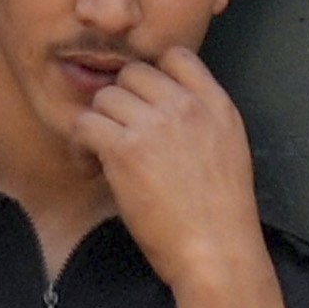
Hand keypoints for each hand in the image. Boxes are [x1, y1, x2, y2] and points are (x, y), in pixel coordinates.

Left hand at [66, 49, 262, 290]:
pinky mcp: (125, 149)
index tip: (143, 104)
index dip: (151, 74)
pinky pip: (85, 124)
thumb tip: (161, 104)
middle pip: (132, 73)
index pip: (176, 56)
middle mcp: (187, 106)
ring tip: (102, 156)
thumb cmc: (220, 214)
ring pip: (104, 97)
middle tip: (117, 134)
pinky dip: (80, 145)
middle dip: (120, 102)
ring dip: (98, 124)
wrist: (217, 252)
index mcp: (217, 105)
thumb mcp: (228, 149)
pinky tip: (91, 167)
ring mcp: (155, 125)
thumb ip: (201, 118)